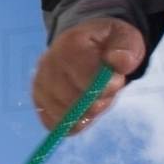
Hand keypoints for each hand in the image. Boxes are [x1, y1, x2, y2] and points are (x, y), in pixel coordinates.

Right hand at [32, 17, 146, 133]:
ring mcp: (39, 84)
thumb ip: (126, 50)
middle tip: (106, 93)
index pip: (85, 79)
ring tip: (94, 99)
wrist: (87, 45)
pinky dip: (72, 123)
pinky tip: (83, 111)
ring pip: (63, 116)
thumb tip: (119, 62)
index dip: (104, 89)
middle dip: (96, 104)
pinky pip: (53, 124)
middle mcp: (48, 63)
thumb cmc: (108, 45)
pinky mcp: (38, 101)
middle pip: (72, 101)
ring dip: (85, 115)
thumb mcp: (125, 39)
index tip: (116, 83)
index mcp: (70, 44)